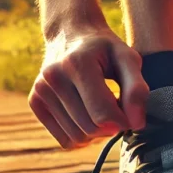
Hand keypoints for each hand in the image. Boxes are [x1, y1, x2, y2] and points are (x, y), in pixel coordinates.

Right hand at [30, 23, 148, 148]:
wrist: (70, 33)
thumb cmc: (104, 48)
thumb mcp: (128, 58)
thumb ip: (137, 89)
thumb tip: (136, 124)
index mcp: (77, 64)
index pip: (104, 115)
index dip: (124, 121)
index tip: (130, 111)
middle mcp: (53, 77)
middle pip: (90, 129)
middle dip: (111, 127)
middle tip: (117, 109)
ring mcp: (40, 90)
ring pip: (77, 138)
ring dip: (96, 133)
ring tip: (103, 112)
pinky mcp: (35, 101)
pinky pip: (64, 140)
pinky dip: (81, 135)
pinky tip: (88, 116)